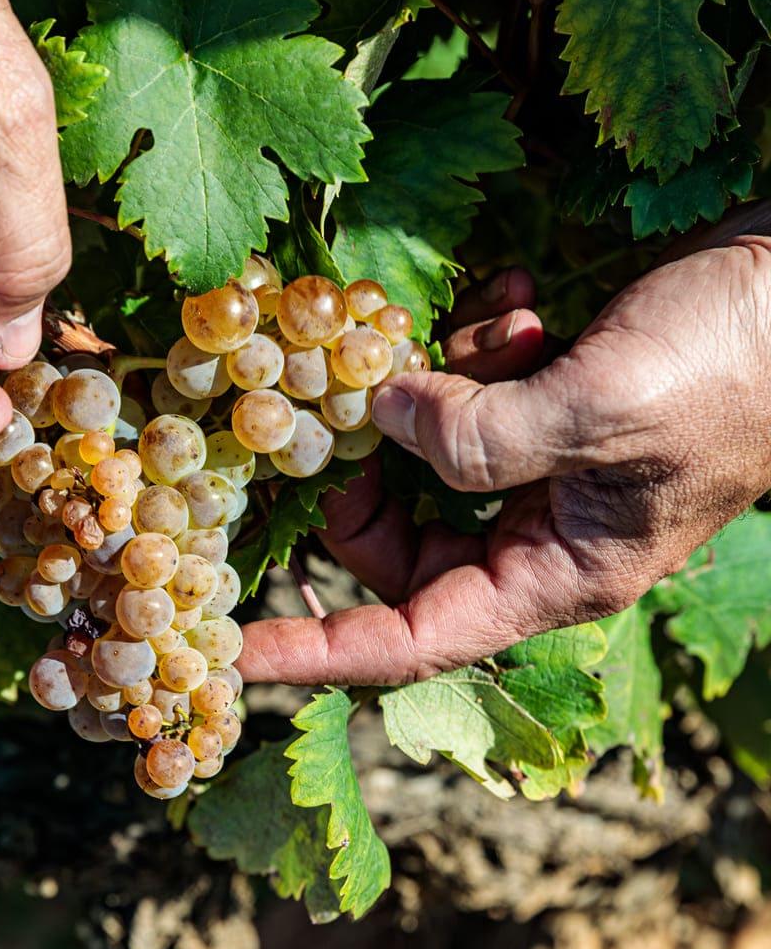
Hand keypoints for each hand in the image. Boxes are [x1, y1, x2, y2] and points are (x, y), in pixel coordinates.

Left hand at [240, 223, 770, 685]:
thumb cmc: (731, 365)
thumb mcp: (598, 409)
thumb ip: (479, 434)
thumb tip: (379, 416)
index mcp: (558, 572)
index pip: (410, 637)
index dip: (315, 649)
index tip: (228, 651)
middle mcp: (545, 532)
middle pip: (403, 535)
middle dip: (370, 464)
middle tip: (353, 393)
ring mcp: (550, 466)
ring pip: (434, 448)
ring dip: (441, 381)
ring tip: (500, 326)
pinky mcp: (555, 401)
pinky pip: (479, 388)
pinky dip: (483, 341)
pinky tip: (522, 297)